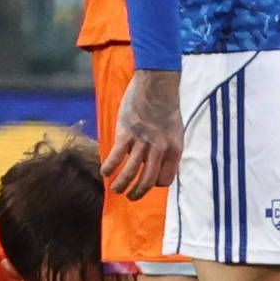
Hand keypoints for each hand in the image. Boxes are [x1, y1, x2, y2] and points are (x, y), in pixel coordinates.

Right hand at [103, 67, 182, 199]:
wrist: (157, 84)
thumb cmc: (165, 106)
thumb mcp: (175, 130)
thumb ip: (167, 147)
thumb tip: (156, 162)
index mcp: (174, 149)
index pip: (165, 179)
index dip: (155, 184)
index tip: (147, 181)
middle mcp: (160, 148)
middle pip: (148, 181)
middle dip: (137, 193)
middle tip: (130, 196)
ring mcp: (142, 141)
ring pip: (130, 173)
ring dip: (120, 185)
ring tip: (115, 189)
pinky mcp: (126, 133)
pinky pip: (115, 157)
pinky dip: (108, 168)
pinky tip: (105, 171)